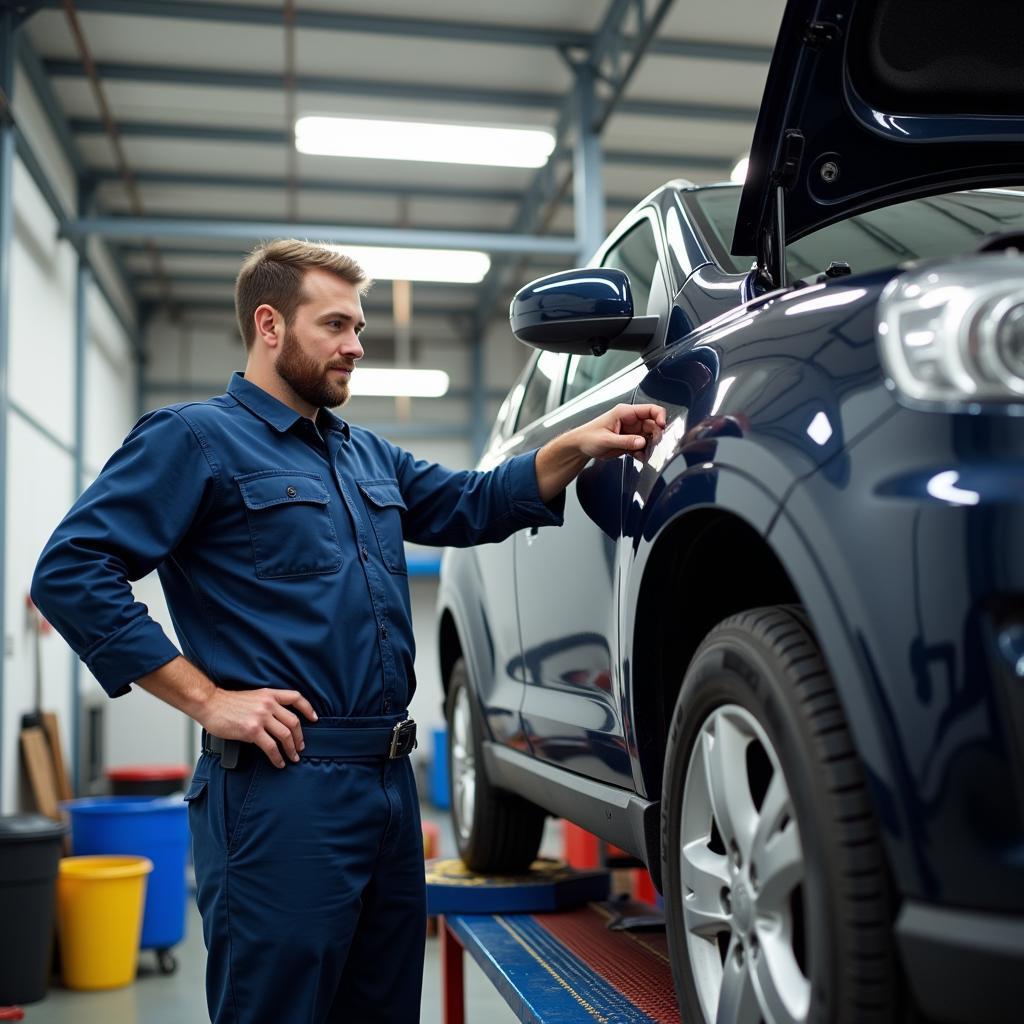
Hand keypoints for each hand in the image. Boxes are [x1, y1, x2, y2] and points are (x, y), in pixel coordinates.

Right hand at [200, 687, 318, 767]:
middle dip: (300, 737)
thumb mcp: (253, 696)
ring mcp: (261, 717)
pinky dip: (277, 757)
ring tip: (293, 757)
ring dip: (292, 749)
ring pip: (285, 735)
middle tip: (301, 747)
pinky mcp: (252, 730)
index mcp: (269, 694)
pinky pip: (271, 747)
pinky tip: (278, 762)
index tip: (314, 719)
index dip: (308, 709)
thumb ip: (267, 705)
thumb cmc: (227, 702)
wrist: (210, 703)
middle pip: (294, 721)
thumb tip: (276, 722)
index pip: (296, 698)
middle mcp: (268, 704)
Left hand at [574, 403, 666, 459]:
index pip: (650, 409)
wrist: (580, 446)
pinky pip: (643, 447)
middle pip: (653, 425)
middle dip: (656, 436)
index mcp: (625, 413)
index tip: (663, 427)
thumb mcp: (606, 439)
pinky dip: (643, 453)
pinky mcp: (630, 442)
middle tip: (653, 446)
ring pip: (650, 437)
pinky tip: (639, 457)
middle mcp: (631, 421)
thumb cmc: (588, 436)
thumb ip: (625, 441)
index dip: (660, 416)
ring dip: (650, 446)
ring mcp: (632, 432)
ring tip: (645, 453)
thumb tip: (642, 442)